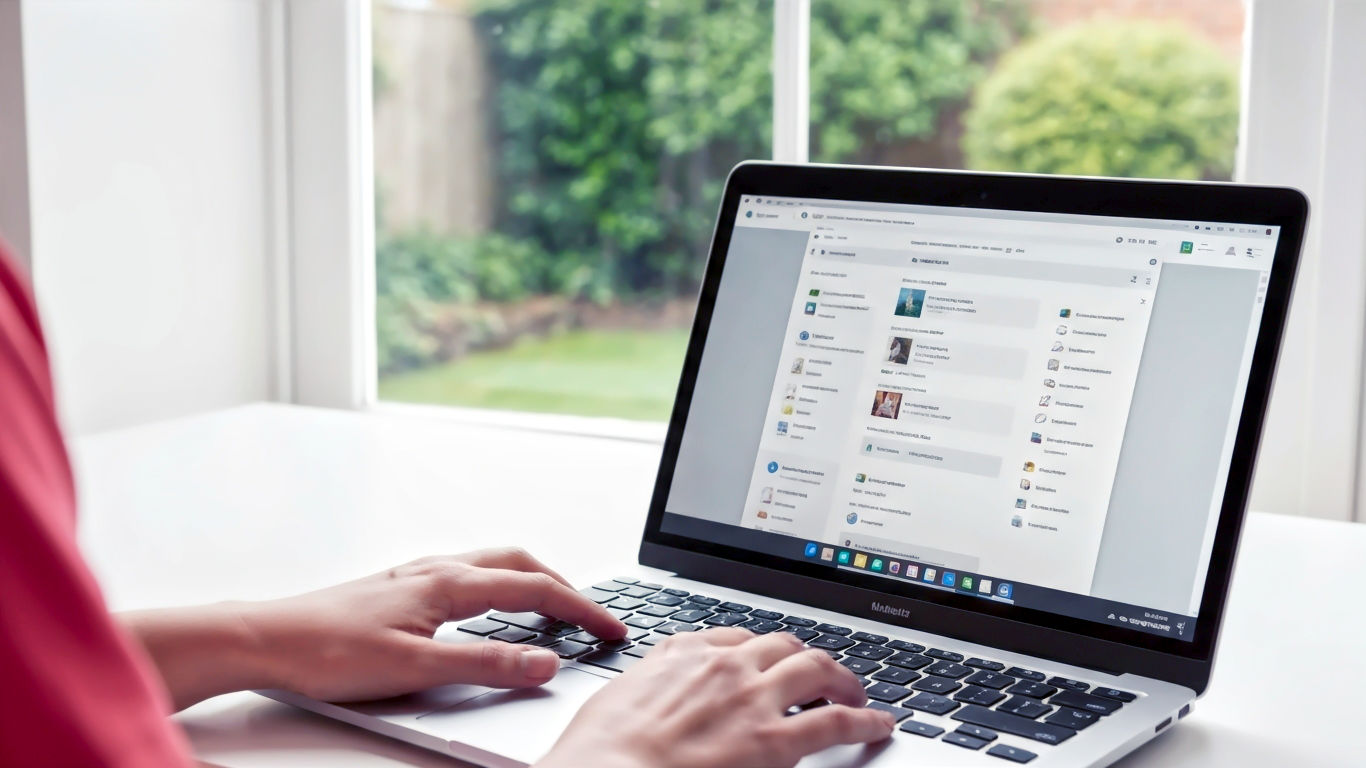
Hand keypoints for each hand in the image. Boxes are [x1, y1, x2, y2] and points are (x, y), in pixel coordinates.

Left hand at [122, 548, 624, 708]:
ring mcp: (417, 574)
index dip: (582, 611)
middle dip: (565, 585)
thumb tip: (545, 663)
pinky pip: (468, 573)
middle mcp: (437, 568)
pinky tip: (487, 608)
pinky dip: (499, 585)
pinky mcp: (399, 586)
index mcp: (449, 582)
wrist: (265, 639)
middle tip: (592, 616)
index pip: (536, 591)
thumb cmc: (327, 650)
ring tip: (553, 607)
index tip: (611, 630)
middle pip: (521, 563)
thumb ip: (485, 666)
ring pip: (493, 563)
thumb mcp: (416, 668)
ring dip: (532, 580)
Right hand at [537, 628, 894, 767]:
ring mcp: (754, 700)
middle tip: (822, 673)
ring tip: (857, 692)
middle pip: (785, 645)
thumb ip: (652, 682)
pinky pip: (834, 720)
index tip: (772, 656)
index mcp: (685, 653)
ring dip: (844, 679)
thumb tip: (657, 692)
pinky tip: (879, 723)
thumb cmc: (600, 750)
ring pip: (817, 669)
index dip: (763, 649)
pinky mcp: (774, 741)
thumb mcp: (619, 695)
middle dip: (808, 656)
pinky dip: (864, 719)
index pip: (738, 638)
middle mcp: (726, 666)